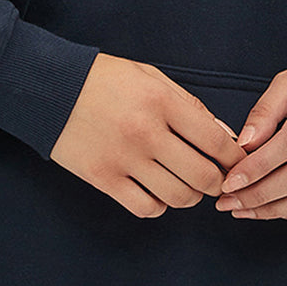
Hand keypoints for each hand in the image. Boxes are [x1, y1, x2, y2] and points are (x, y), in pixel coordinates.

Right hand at [50, 52, 247, 217]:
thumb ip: (190, 105)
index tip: (237, 163)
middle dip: (218, 183)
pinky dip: (159, 205)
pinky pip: (146, 208)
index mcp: (162, 102)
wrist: (49, 89)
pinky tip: (157, 191)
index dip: (235, 158)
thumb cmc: (105, 80)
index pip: (216, 141)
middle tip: (217, 180)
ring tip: (186, 184)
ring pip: (178, 196)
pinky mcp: (104, 178)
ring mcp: (124, 159)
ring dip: (190, 195)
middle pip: (203, 176)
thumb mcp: (151, 77)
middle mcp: (147, 133)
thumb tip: (225, 135)